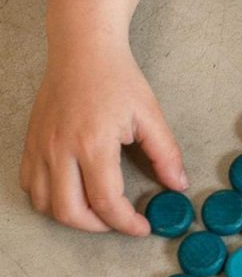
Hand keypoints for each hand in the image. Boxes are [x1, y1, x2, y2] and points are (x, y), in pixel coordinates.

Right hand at [20, 38, 187, 234]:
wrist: (82, 49)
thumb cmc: (116, 79)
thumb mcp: (150, 116)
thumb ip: (166, 154)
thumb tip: (177, 185)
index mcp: (92, 143)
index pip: (106, 202)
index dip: (126, 223)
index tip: (142, 227)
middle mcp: (60, 148)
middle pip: (70, 212)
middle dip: (99, 227)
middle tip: (119, 221)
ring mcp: (40, 146)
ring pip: (45, 203)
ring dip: (71, 217)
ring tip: (97, 211)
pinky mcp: (30, 142)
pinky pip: (29, 184)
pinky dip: (48, 199)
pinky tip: (72, 194)